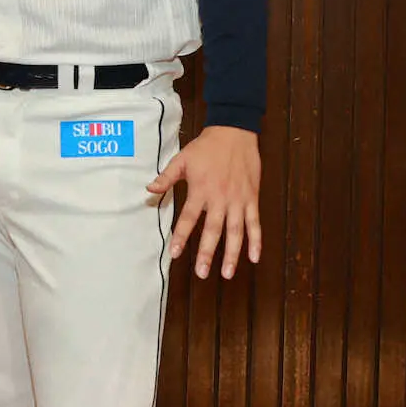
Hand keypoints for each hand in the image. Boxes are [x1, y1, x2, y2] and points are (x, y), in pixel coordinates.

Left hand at [147, 125, 261, 279]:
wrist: (234, 133)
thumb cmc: (205, 148)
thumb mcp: (181, 159)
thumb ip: (166, 178)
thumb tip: (148, 190)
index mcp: (200, 190)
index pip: (188, 218)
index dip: (181, 236)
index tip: (175, 253)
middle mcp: (220, 199)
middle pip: (213, 230)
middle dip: (208, 253)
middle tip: (202, 273)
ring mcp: (238, 200)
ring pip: (236, 232)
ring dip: (232, 254)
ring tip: (227, 273)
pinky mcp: (252, 199)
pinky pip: (255, 223)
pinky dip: (256, 241)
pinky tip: (254, 258)